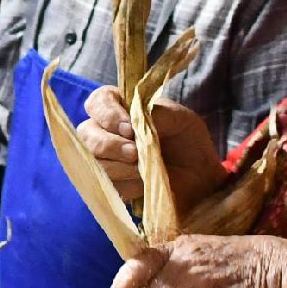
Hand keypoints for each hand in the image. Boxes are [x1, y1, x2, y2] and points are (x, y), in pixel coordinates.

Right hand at [78, 87, 226, 208]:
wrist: (200, 178)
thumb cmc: (189, 142)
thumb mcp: (182, 120)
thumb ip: (159, 113)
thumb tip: (134, 121)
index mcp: (121, 108)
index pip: (97, 102)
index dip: (107, 115)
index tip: (130, 128)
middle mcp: (105, 131)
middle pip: (86, 134)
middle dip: (110, 145)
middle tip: (135, 154)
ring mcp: (104, 160)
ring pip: (92, 162)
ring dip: (119, 168)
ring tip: (143, 171)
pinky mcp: (109, 185)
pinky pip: (104, 186)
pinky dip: (125, 186)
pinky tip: (142, 185)